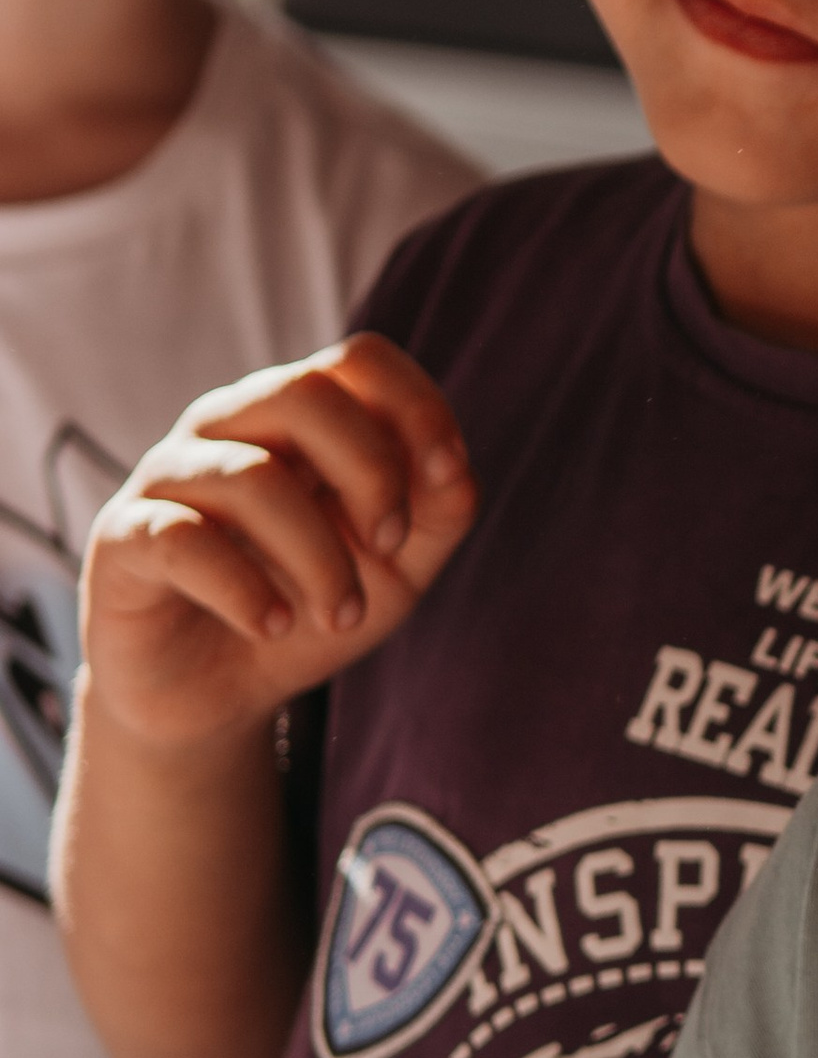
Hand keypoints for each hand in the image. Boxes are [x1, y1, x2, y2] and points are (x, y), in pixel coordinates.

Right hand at [79, 334, 475, 752]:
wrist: (215, 697)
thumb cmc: (306, 610)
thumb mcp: (395, 569)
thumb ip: (438, 512)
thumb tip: (454, 468)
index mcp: (296, 419)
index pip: (358, 360)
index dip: (417, 409)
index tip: (447, 478)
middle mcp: (228, 428)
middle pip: (305, 392)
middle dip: (371, 473)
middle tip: (391, 549)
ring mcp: (169, 477)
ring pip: (253, 476)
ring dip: (319, 558)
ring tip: (339, 617)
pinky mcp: (123, 538)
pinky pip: (183, 539)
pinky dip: (244, 590)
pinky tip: (271, 626)